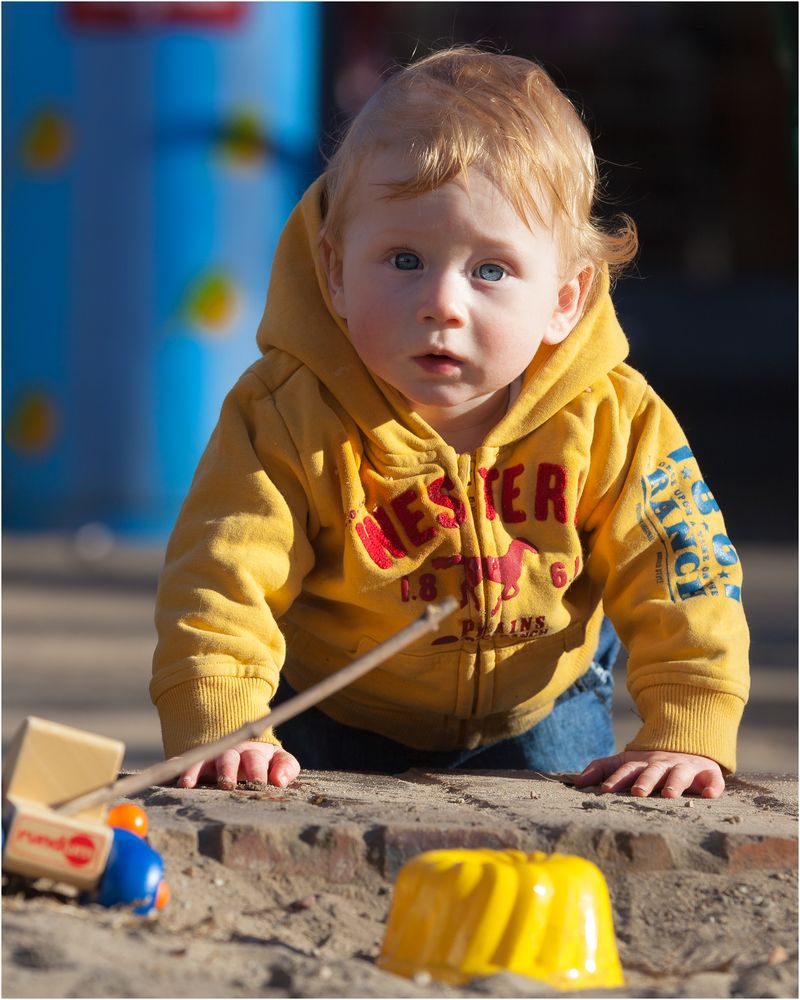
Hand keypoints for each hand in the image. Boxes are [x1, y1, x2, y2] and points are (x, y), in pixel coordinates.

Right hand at [176, 740, 300, 789]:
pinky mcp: (193, 762)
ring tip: (187, 784)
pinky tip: (164, 776)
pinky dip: (172, 768)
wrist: (240, 744)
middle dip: (227, 771)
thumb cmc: (263, 761)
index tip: (261, 783)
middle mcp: (230, 753)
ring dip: (194, 771)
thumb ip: (285, 767)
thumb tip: (280, 780)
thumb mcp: (279, 760)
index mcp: (253, 753)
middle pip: (228, 759)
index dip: (258, 771)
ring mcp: (210, 757)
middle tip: (227, 785)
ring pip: (201, 760)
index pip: (256, 759)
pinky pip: (180, 762)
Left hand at [573, 750, 724, 797]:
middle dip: (645, 781)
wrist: (687, 750)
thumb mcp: (625, 762)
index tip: (605, 791)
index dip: (616, 779)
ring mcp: (686, 768)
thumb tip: (576, 782)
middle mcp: (663, 765)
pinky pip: (713, 780)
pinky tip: (709, 795)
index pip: (626, 770)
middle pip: (652, 771)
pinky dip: (712, 786)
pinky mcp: (708, 774)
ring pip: (680, 774)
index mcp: (642, 764)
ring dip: (675, 783)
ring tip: (669, 795)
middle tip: (638, 792)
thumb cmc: (650, 765)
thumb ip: (602, 769)